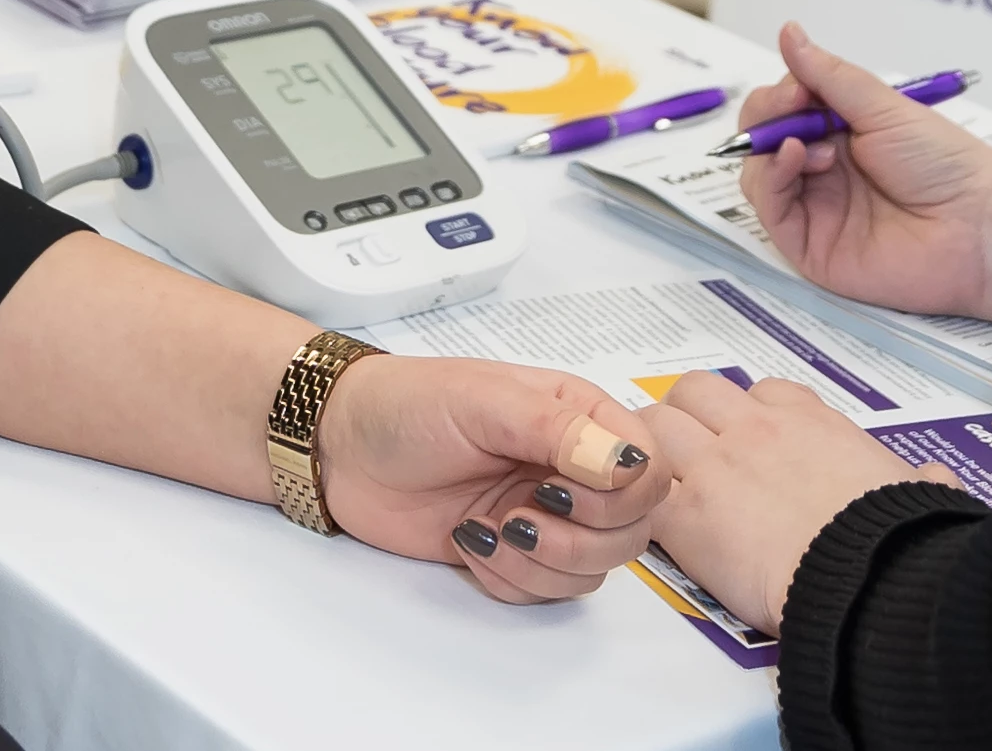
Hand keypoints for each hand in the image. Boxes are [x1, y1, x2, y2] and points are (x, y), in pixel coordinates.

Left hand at [312, 354, 674, 604]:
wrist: (341, 448)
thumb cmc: (407, 404)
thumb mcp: (483, 401)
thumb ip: (556, 430)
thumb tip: (624, 463)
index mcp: (579, 417)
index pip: (650, 468)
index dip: (622, 494)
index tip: (560, 489)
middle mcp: (572, 467)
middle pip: (633, 530)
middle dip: (578, 538)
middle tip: (520, 516)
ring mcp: (544, 514)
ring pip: (594, 569)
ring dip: (542, 563)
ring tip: (491, 529)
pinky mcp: (514, 552)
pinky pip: (546, 591)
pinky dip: (513, 580)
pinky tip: (472, 543)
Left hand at [638, 371, 957, 635]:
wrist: (868, 573)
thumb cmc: (896, 535)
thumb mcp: (918, 490)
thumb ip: (920, 477)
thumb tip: (935, 478)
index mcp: (810, 421)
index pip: (764, 391)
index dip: (749, 413)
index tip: (749, 438)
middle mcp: (756, 430)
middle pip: (695, 392)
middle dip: (686, 415)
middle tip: (687, 453)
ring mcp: (716, 468)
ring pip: (656, 424)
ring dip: (651, 449)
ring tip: (652, 481)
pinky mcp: (687, 516)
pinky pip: (641, 491)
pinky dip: (637, 503)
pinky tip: (646, 524)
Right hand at [736, 23, 991, 330]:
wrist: (977, 227)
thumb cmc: (942, 163)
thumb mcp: (885, 109)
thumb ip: (829, 76)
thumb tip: (788, 31)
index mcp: (843, 133)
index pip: (788, 107)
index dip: (783, 93)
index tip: (798, 87)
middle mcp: (824, 170)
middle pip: (765, 138)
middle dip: (768, 115)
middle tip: (792, 104)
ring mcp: (815, 208)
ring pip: (758, 172)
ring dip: (772, 147)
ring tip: (811, 144)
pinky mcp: (808, 246)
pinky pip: (768, 211)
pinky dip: (770, 178)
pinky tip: (797, 160)